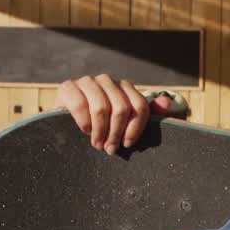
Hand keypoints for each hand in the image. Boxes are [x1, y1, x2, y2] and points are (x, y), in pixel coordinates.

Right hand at [55, 74, 175, 154]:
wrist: (64, 124)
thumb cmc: (100, 126)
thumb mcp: (124, 123)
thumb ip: (146, 114)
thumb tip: (165, 103)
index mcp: (124, 87)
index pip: (139, 105)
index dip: (136, 128)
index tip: (127, 144)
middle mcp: (107, 80)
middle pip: (121, 108)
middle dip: (116, 133)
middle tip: (110, 150)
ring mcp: (86, 81)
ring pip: (101, 107)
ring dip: (100, 131)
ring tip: (98, 144)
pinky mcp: (67, 87)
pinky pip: (80, 105)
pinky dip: (84, 123)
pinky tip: (84, 131)